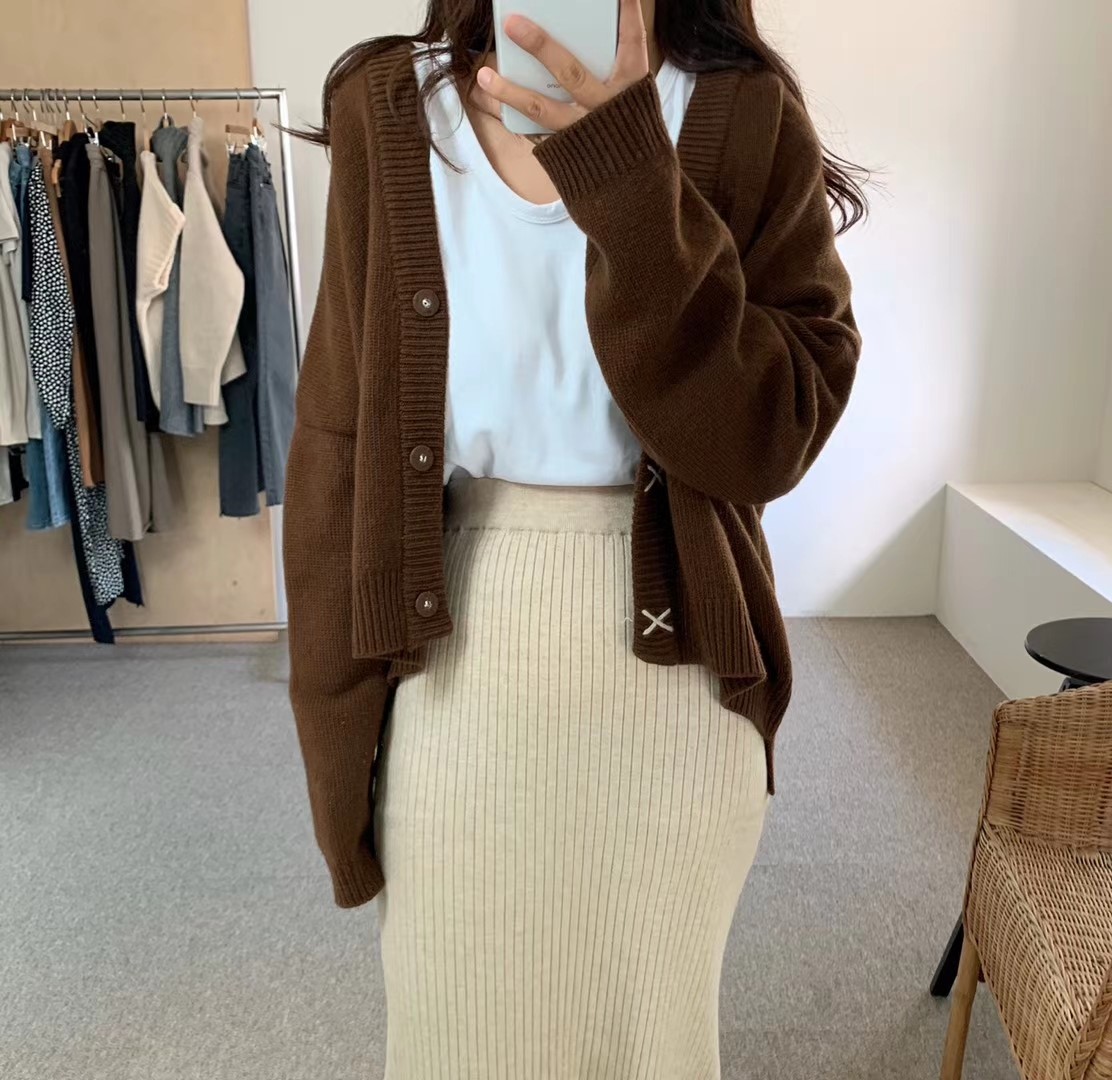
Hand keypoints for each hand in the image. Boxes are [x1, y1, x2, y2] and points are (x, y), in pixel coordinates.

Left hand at [475, 0, 650, 131]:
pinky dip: (507, 114)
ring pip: (542, 109)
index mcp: (631, 87)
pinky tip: (486, 98)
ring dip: (510, 91)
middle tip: (512, 23)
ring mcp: (582, 130)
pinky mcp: (564, 148)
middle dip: (540, 46)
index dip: (626, 14)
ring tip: (484, 75)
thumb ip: (610, 63)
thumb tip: (579, 28)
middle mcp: (606, 108)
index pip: (632, 43)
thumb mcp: (631, 93)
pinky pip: (531, 130)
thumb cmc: (627, 125)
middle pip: (571, 73)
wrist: (631, 184)